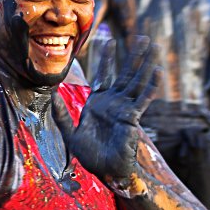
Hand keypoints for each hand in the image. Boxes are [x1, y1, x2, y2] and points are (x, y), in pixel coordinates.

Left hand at [53, 37, 159, 183]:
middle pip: (125, 73)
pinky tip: (157, 71)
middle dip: (133, 55)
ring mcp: (124, 108)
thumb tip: (52, 93)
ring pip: (136, 80)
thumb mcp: (69, 134)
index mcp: (98, 103)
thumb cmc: (91, 156)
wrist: (106, 171)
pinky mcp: (132, 118)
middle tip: (142, 37)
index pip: (103, 74)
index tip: (108, 39)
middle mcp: (114, 102)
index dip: (106, 58)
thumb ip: (60, 114)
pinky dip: (150, 86)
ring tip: (154, 46)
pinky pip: (142, 99)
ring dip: (145, 63)